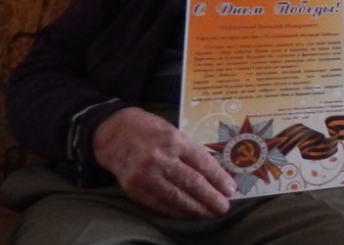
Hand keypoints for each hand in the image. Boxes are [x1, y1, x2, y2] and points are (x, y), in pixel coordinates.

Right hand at [92, 106, 235, 217]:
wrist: (112, 132)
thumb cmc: (148, 128)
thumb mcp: (172, 130)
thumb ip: (189, 150)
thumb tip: (213, 171)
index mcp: (174, 140)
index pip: (202, 163)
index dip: (218, 178)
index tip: (231, 189)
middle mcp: (160, 158)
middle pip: (192, 182)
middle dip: (211, 197)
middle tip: (224, 207)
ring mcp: (146, 175)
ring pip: (177, 197)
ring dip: (196, 208)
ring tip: (210, 213)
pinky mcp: (134, 189)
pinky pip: (160, 204)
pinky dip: (176, 210)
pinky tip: (189, 214)